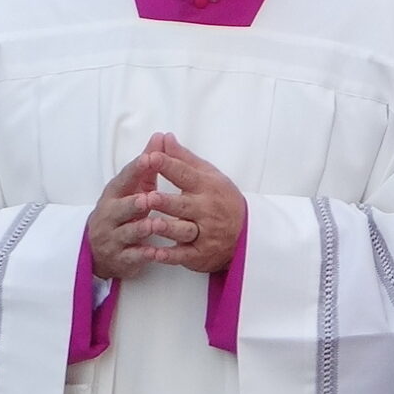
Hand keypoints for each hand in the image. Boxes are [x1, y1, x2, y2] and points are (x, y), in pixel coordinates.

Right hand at [87, 145, 163, 282]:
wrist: (100, 250)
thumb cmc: (124, 211)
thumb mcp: (133, 188)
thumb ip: (147, 165)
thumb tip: (160, 136)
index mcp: (114, 195)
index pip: (123, 180)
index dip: (135, 170)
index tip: (149, 158)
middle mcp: (109, 216)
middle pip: (121, 208)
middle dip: (134, 203)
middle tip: (148, 198)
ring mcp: (113, 238)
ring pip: (128, 233)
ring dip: (142, 228)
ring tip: (156, 224)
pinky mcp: (120, 259)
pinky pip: (132, 257)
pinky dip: (144, 255)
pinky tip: (156, 253)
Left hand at [142, 134, 246, 274]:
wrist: (244, 234)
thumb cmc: (221, 199)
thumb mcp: (208, 175)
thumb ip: (183, 159)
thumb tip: (165, 138)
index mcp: (206, 186)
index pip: (185, 174)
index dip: (169, 166)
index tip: (152, 157)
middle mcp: (206, 209)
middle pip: (183, 205)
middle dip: (166, 202)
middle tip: (149, 197)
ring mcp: (204, 233)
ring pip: (183, 230)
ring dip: (167, 229)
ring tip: (151, 224)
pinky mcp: (199, 254)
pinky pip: (183, 255)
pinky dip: (169, 256)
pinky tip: (155, 254)